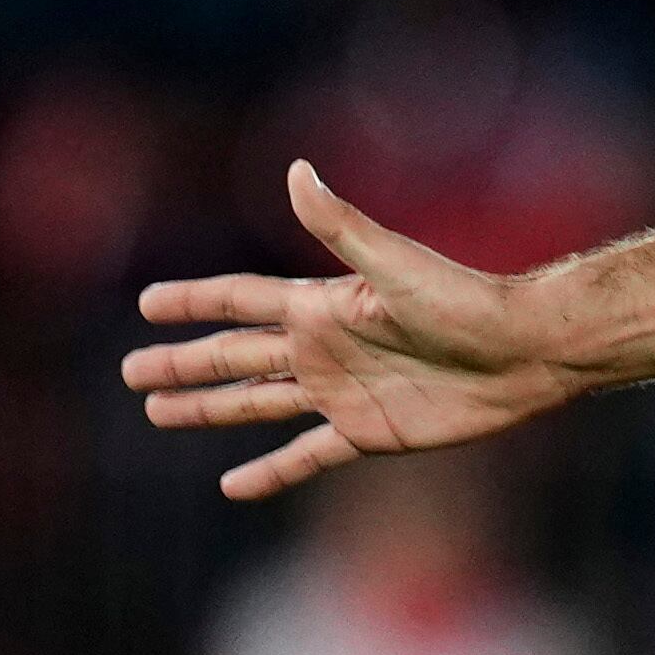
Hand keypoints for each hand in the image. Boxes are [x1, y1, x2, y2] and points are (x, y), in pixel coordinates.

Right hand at [121, 163, 582, 499]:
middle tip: (131, 372)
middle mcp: (323, 348)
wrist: (523, 352)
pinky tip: (232, 485)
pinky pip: (305, 455)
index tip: (147, 302)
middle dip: (182, 362)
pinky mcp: (368, 433)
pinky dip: (269, 472)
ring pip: (256, 403)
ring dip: (209, 409)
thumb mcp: (393, 263)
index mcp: (321, 305)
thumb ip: (339, 225)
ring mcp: (341, 392)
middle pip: (233, 356)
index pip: (240, 302)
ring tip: (160, 413)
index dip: (193, 302)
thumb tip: (296, 170)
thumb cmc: (463, 301)